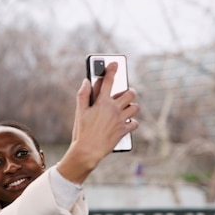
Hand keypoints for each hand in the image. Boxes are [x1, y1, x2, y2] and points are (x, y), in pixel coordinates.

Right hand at [58, 62, 139, 183]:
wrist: (88, 151)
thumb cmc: (82, 132)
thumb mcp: (80, 112)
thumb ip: (83, 95)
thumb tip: (86, 81)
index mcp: (102, 103)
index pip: (109, 81)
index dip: (112, 70)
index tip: (115, 64)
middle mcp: (114, 109)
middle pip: (130, 93)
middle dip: (129, 91)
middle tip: (124, 94)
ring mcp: (121, 120)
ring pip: (135, 107)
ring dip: (131, 106)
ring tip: (125, 109)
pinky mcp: (124, 131)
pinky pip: (134, 123)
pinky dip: (132, 122)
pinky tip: (125, 123)